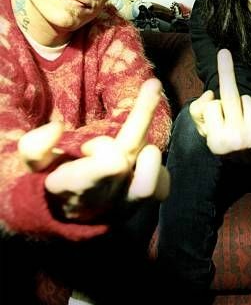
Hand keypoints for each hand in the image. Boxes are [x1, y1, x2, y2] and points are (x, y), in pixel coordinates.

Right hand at [18, 79, 168, 222]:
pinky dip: (159, 170)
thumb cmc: (53, 181)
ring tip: (138, 143)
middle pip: (134, 151)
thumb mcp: (34, 166)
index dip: (102, 147)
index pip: (110, 162)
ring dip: (147, 151)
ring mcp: (128, 200)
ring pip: (153, 173)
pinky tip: (146, 158)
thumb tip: (56, 128)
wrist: (66, 218)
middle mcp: (108, 193)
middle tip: (153, 85)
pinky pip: (162, 187)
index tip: (86, 147)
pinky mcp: (142, 203)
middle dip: (144, 113)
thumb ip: (35, 147)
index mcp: (78, 183)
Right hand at [189, 49, 250, 159]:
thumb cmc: (224, 141)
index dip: (212, 105)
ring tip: (242, 119)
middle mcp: (236, 140)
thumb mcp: (204, 131)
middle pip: (230, 96)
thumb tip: (211, 94)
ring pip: (246, 98)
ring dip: (242, 104)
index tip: (211, 70)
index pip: (211, 106)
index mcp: (217, 142)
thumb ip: (198, 112)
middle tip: (223, 52)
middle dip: (226, 71)